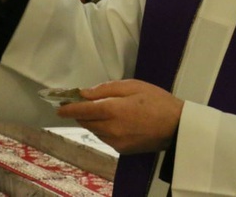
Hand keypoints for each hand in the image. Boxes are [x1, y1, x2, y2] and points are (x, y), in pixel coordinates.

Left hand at [57, 79, 183, 153]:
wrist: (177, 127)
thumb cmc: (157, 101)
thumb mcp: (132, 86)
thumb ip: (105, 89)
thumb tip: (84, 93)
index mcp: (113, 110)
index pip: (82, 110)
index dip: (68, 108)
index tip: (58, 106)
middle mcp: (111, 129)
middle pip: (85, 121)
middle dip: (79, 113)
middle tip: (78, 103)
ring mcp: (116, 142)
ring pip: (94, 130)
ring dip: (91, 121)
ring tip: (98, 110)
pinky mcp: (122, 150)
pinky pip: (104, 138)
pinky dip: (102, 129)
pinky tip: (111, 121)